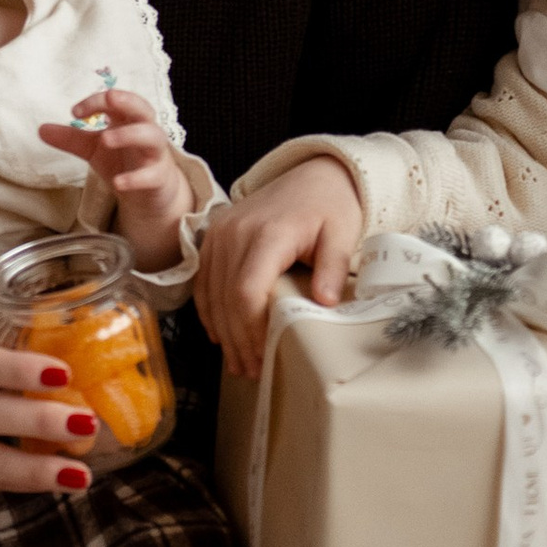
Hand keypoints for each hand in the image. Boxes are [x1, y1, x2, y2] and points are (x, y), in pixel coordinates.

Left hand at [38, 87, 193, 271]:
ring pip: (152, 136)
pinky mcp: (160, 177)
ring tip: (105, 139)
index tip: (74, 112)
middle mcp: (145, 131)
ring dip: (130, 134)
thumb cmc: (124, 160)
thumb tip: (40, 129)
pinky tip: (118, 183)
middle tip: (109, 99)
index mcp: (129, 119)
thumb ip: (71, 139)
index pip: (116, 100)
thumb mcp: (94, 149)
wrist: (150, 193)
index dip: (96, 102)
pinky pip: (152, 175)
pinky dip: (136, 178)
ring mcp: (155, 153)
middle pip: (143, 108)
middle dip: (127, 100)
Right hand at [196, 158, 366, 378]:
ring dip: (222, 331)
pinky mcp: (215, 234)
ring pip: (211, 292)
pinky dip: (209, 310)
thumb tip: (324, 303)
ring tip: (238, 363)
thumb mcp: (342, 233)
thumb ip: (333, 267)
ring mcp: (221, 232)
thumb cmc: (329, 206)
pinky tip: (221, 335)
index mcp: (269, 233)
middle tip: (251, 371)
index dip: (251, 330)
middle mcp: (236, 231)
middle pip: (226, 298)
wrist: (312, 174)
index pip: (247, 290)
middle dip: (237, 340)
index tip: (264, 355)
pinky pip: (204, 279)